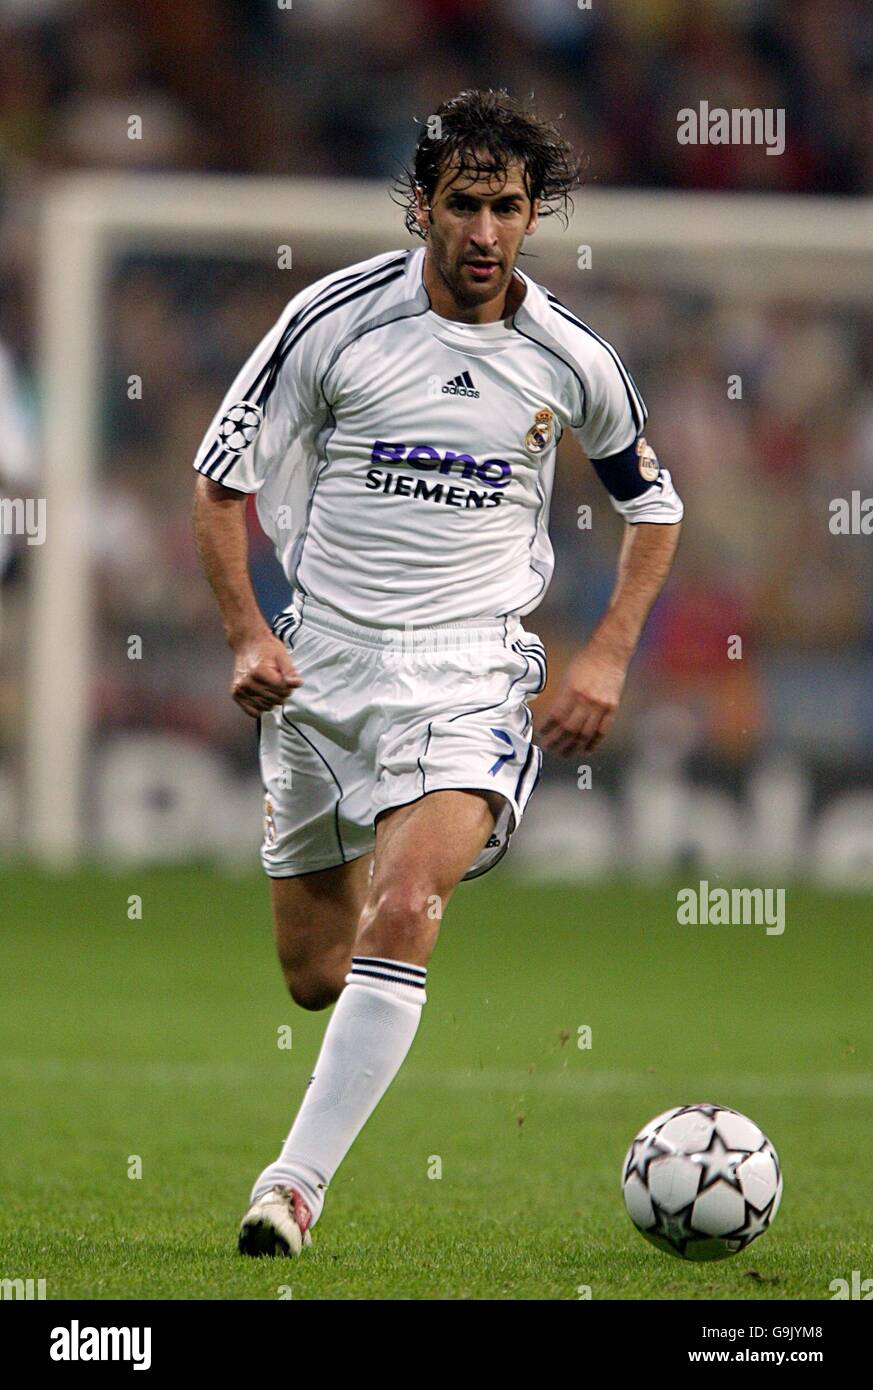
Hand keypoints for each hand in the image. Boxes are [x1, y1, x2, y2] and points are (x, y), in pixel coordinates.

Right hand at [231, 633, 300, 716]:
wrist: (247, 643)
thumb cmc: (265, 648)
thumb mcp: (282, 656)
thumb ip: (290, 672)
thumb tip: (297, 684)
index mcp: (260, 671)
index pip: (282, 690)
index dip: (288, 687)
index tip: (287, 680)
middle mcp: (248, 682)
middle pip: (275, 699)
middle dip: (282, 693)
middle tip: (279, 683)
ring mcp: (240, 689)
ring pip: (266, 707)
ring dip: (272, 700)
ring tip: (270, 687)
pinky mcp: (236, 694)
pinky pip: (252, 712)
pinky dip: (260, 706)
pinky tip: (262, 696)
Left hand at [538, 640, 628, 756]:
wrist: (610, 652)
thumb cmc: (585, 661)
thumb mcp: (567, 676)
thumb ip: (561, 696)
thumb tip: (551, 716)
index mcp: (571, 691)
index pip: (556, 716)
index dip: (546, 728)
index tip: (540, 734)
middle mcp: (586, 701)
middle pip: (569, 729)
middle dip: (556, 742)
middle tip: (548, 748)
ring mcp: (601, 706)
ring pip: (585, 734)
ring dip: (573, 747)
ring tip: (563, 754)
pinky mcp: (612, 708)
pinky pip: (602, 731)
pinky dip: (593, 743)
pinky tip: (585, 750)